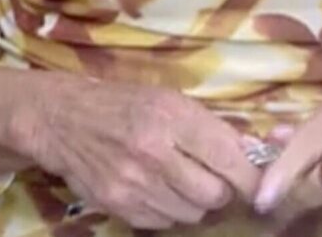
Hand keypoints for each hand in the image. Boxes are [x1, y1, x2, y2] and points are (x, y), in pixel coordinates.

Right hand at [8, 72, 260, 229]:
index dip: (250, 176)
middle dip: (221, 190)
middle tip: (213, 178)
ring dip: (195, 202)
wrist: (62, 118)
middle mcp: (152, 152)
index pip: (227, 157)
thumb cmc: (123, 103)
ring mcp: (132, 184)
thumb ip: (209, 127)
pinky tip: (158, 190)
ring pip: (191, 213)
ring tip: (182, 182)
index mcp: (170, 116)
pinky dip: (169, 211)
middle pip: (213, 194)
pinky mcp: (117, 206)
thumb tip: (251, 154)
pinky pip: (163, 222)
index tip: (259, 183)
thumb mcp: (168, 99)